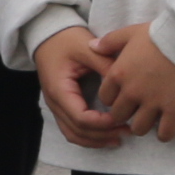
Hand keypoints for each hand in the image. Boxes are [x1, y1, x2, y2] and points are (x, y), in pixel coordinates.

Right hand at [32, 25, 126, 148]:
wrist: (47, 35)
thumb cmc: (66, 40)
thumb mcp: (87, 48)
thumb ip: (106, 65)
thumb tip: (127, 84)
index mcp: (59, 89)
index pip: (81, 118)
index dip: (103, 123)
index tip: (122, 118)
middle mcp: (54, 102)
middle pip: (78, 131)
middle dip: (103, 134)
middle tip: (128, 130)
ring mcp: (55, 106)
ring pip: (73, 134)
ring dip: (96, 140)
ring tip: (119, 137)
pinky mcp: (60, 106)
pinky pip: (72, 129)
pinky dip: (88, 137)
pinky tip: (106, 135)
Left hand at [88, 22, 174, 140]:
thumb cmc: (159, 34)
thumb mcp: (129, 33)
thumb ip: (108, 42)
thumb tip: (92, 46)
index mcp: (118, 74)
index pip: (104, 98)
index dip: (112, 100)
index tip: (121, 98)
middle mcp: (132, 92)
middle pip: (118, 116)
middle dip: (124, 115)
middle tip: (134, 112)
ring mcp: (153, 103)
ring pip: (138, 129)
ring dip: (142, 127)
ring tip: (150, 121)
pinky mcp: (174, 110)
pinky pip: (165, 133)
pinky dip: (164, 134)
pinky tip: (167, 127)